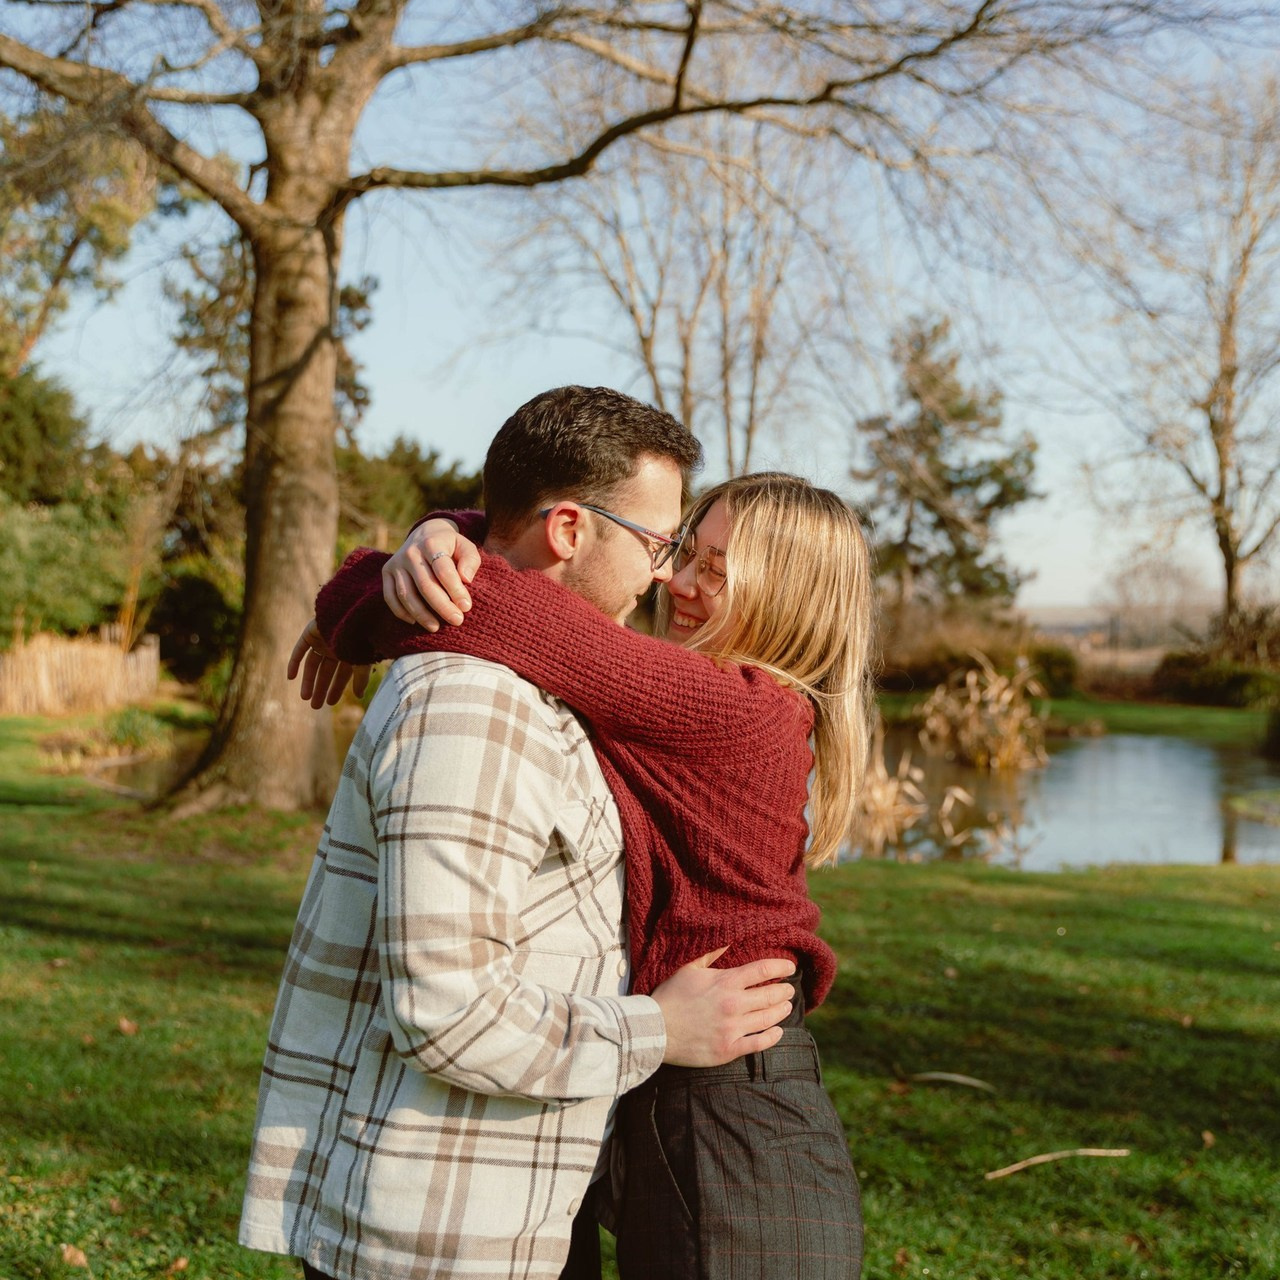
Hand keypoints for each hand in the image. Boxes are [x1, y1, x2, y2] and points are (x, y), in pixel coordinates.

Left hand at [286, 617, 372, 708]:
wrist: (355, 614)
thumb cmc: (364, 637)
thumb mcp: (363, 661)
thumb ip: (361, 678)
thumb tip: (360, 696)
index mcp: (350, 653)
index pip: (341, 675)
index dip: (336, 689)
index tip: (330, 703)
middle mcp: (336, 647)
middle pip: (325, 672)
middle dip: (321, 688)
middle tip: (315, 706)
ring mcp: (323, 640)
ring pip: (312, 664)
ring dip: (308, 681)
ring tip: (305, 698)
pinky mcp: (311, 632)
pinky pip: (300, 650)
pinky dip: (294, 663)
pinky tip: (290, 678)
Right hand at [383, 519, 481, 628]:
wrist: (424, 533)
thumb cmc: (450, 546)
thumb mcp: (465, 546)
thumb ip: (470, 560)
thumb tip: (466, 579)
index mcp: (432, 543)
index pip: (443, 570)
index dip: (455, 590)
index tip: (466, 607)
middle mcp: (411, 552)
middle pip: (425, 585)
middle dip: (442, 606)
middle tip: (457, 621)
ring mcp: (396, 562)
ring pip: (406, 593)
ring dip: (421, 614)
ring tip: (435, 627)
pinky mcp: (387, 571)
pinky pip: (390, 596)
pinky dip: (401, 612)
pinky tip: (415, 622)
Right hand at [651, 949, 796, 1067]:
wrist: (655, 1029)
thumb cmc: (671, 996)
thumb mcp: (689, 968)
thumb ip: (711, 955)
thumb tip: (727, 940)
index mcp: (725, 982)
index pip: (763, 970)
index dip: (781, 966)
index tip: (790, 966)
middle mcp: (733, 1004)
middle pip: (771, 995)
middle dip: (784, 990)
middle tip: (789, 989)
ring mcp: (732, 1028)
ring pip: (769, 1019)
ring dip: (782, 1011)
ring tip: (786, 1006)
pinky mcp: (729, 1049)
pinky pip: (759, 1043)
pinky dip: (773, 1037)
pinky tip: (778, 1031)